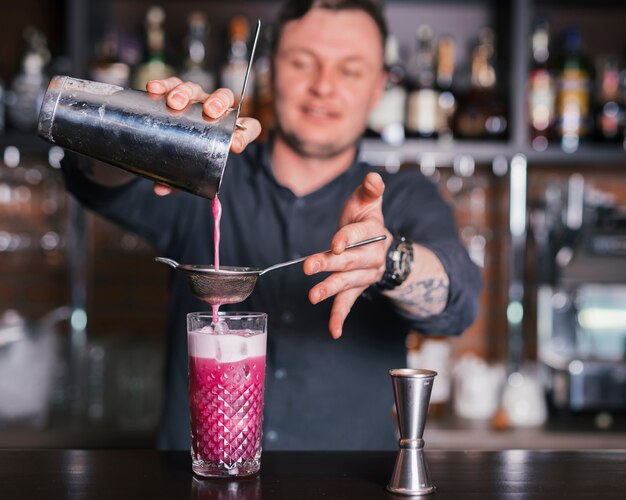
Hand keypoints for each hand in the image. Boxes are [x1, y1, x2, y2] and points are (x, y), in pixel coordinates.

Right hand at [145, 77, 261, 195]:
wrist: (170, 144)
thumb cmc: (187, 158)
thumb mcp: (187, 172)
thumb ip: (179, 181)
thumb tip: (160, 189)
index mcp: (228, 130)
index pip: (248, 127)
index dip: (244, 134)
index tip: (234, 145)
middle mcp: (214, 111)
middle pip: (224, 98)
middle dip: (218, 103)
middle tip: (209, 112)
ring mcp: (195, 99)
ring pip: (195, 89)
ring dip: (185, 94)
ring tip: (174, 103)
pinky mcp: (175, 92)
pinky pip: (171, 84)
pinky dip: (163, 85)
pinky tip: (153, 88)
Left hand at [303, 172, 391, 338]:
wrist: (380, 243)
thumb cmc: (367, 218)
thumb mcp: (368, 201)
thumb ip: (371, 189)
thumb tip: (373, 177)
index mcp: (373, 232)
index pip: (359, 235)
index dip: (347, 238)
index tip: (335, 243)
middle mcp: (371, 256)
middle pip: (349, 261)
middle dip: (330, 264)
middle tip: (310, 266)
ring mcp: (363, 275)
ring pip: (346, 282)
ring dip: (330, 289)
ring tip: (314, 296)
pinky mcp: (355, 288)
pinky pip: (348, 303)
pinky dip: (340, 317)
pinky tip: (333, 331)